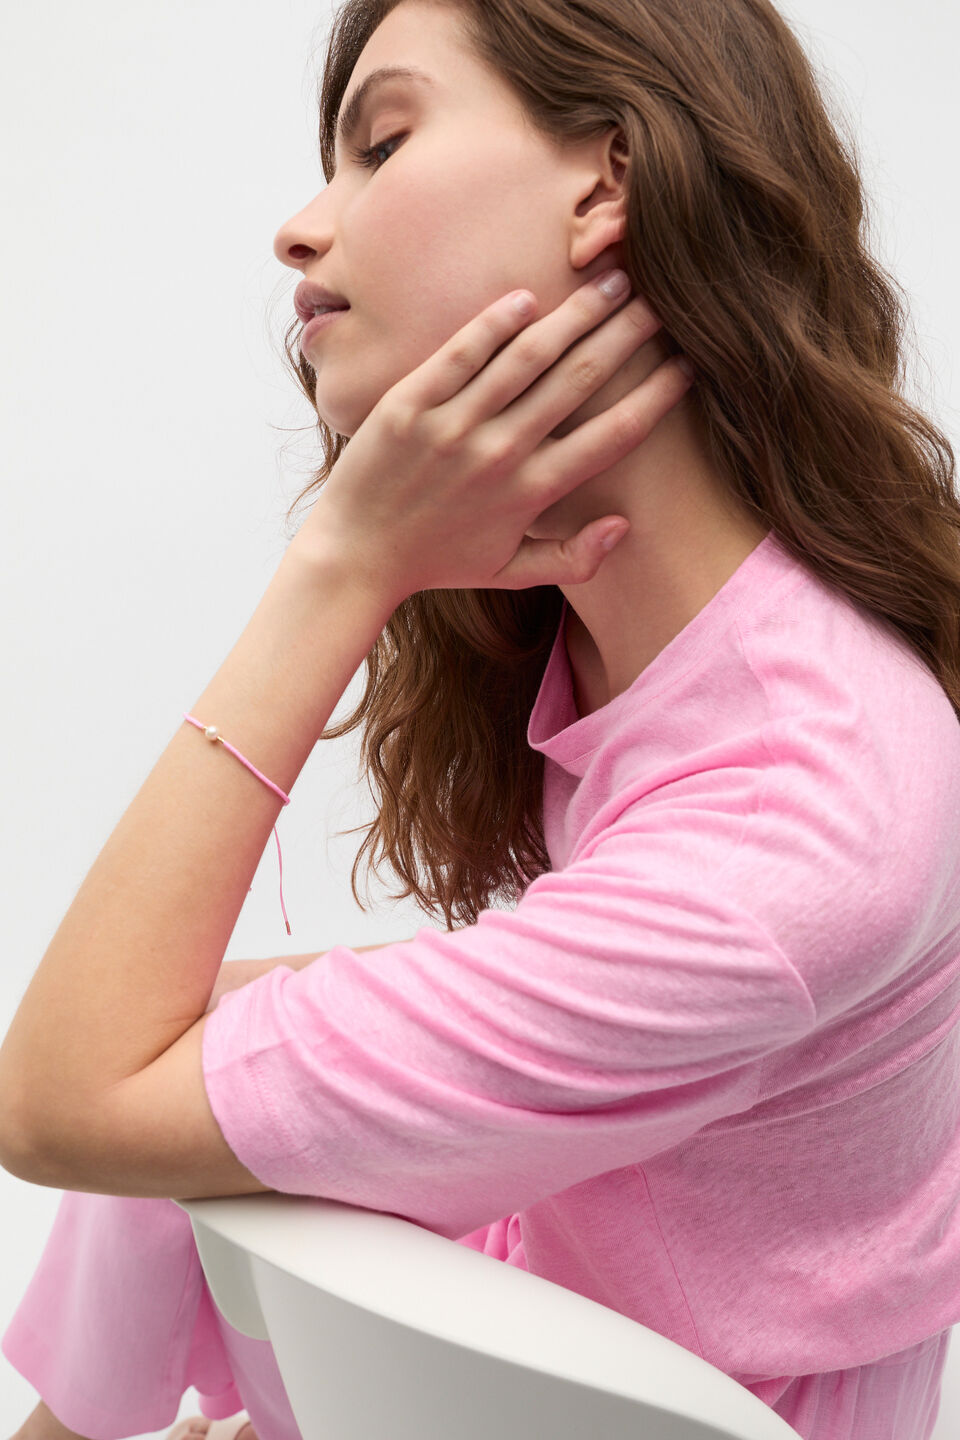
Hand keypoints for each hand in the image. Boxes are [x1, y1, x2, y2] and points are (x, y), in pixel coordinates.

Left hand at [293, 270, 694, 608]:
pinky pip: (460, 354)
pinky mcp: (409, 405)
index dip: (656, 397)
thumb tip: (625, 527)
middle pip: (578, 382)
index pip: (611, 437)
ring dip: (576, 315)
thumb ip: (573, 559)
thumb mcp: (509, 572)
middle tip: (660, 301)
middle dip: (627, 336)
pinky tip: (528, 297)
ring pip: (527, 358)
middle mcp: (499, 456)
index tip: (689, 366)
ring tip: (613, 281)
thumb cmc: (438, 561)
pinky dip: (495, 323)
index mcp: (531, 494)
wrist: (356, 554)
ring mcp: (452, 427)